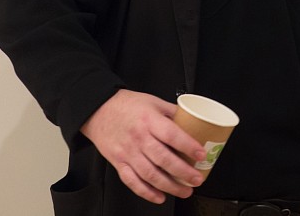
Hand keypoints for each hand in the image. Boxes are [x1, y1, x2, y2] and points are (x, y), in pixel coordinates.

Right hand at [80, 89, 206, 203]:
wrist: (98, 110)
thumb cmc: (127, 105)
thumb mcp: (154, 102)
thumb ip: (173, 112)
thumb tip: (193, 120)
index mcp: (149, 121)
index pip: (172, 135)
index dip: (188, 146)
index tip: (201, 155)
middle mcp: (139, 138)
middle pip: (163, 159)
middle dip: (183, 172)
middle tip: (196, 179)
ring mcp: (128, 152)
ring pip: (150, 174)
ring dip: (169, 186)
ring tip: (184, 191)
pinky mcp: (118, 163)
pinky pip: (132, 181)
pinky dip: (146, 192)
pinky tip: (160, 196)